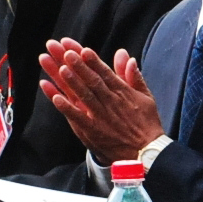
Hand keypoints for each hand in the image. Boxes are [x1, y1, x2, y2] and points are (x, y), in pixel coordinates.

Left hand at [38, 39, 163, 161]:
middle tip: (66, 52)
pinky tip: (56, 98)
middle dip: (79, 66)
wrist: (146, 152)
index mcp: (123, 93)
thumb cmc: (146, 124)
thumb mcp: (146, 97)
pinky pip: (78, 117)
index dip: (93, 61)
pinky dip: (67, 108)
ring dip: (72, 82)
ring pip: (84, 96)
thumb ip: (135, 77)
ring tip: (60, 69)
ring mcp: (101, 117)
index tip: (83, 49)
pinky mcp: (93, 131)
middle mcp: (112, 102)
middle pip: (93, 81)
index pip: (106, 73)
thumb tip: (129, 57)